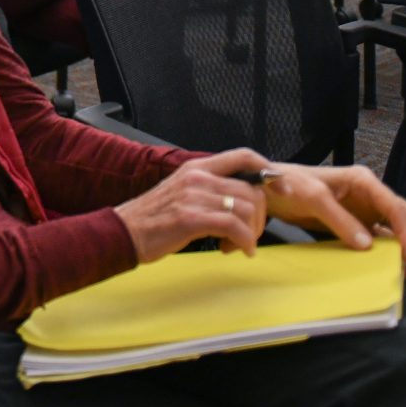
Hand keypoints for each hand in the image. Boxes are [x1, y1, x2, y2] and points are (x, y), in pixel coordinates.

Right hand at [114, 153, 270, 260]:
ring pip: (245, 209)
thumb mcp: (182, 193)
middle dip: (260, 217)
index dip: (269, 171)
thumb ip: (209, 190)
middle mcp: (197, 177)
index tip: (282, 188)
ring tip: (239, 245)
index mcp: (197, 167)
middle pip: (251, 190)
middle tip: (251, 234)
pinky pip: (234, 226)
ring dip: (251, 233)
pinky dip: (245, 241)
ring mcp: (193, 196)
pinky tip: (240, 250)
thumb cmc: (153, 218)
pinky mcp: (190, 218)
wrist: (123, 231)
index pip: (243, 156)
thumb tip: (240, 201)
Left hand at [258, 162, 405, 276]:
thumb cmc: (288, 185)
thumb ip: (340, 220)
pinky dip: (391, 249)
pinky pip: (381, 235)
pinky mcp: (356, 220)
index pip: (395, 207)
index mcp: (363, 181)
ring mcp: (364, 207)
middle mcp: (369, 192)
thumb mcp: (312, 198)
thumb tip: (368, 246)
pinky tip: (395, 266)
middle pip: (404, 215)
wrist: (268, 187)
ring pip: (397, 226)